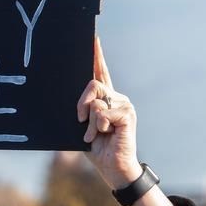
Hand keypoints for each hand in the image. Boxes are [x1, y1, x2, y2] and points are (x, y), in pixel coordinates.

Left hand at [77, 38, 142, 189]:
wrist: (112, 167)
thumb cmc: (96, 148)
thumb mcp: (82, 126)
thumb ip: (81, 110)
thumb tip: (78, 102)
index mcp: (105, 99)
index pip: (100, 72)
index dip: (97, 56)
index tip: (93, 38)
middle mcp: (116, 98)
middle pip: (93, 83)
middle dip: (81, 103)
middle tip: (80, 120)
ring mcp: (124, 105)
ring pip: (96, 100)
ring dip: (90, 121)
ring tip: (94, 134)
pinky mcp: (127, 114)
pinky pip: (103, 112)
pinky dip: (98, 126)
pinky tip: (105, 135)